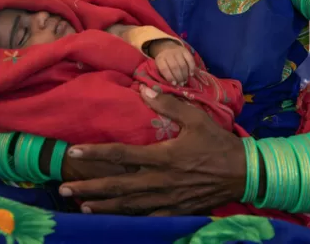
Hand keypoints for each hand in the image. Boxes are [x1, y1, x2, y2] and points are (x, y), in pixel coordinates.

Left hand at [58, 85, 246, 215]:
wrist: (244, 173)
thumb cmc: (219, 143)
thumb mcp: (197, 118)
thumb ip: (169, 104)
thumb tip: (144, 89)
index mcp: (163, 156)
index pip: (122, 154)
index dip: (96, 153)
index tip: (74, 151)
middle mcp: (160, 180)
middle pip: (118, 185)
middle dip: (90, 187)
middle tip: (65, 188)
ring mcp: (167, 199)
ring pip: (129, 205)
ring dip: (104, 205)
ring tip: (82, 206)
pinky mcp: (176, 211)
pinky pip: (148, 217)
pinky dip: (129, 219)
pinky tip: (114, 219)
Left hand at [150, 41, 195, 85]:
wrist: (167, 48)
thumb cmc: (164, 62)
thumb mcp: (159, 66)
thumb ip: (164, 74)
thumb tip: (173, 84)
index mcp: (160, 59)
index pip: (164, 69)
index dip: (170, 77)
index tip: (174, 84)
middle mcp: (168, 54)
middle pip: (174, 67)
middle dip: (179, 77)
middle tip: (181, 84)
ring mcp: (177, 51)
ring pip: (183, 64)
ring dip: (185, 75)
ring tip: (185, 81)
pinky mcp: (185, 50)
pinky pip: (190, 59)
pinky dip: (191, 68)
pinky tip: (191, 74)